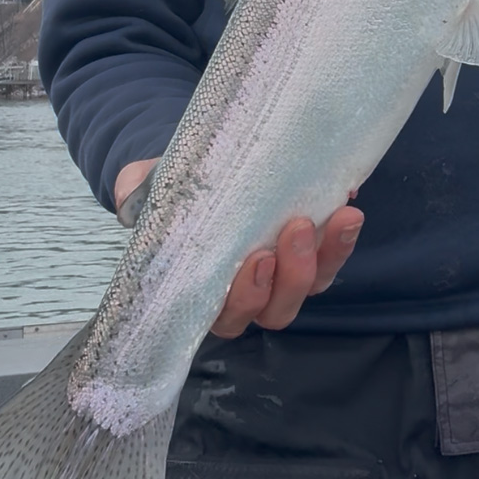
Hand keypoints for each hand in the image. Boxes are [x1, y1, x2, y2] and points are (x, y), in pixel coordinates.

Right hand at [115, 162, 363, 337]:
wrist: (213, 162)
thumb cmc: (180, 187)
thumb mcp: (151, 184)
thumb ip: (138, 192)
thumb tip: (131, 198)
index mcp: (206, 292)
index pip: (227, 317)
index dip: (245, 298)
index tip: (256, 259)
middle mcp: (249, 295)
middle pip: (275, 310)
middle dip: (289, 277)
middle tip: (293, 231)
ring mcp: (284, 276)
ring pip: (309, 289)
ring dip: (322, 259)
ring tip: (333, 219)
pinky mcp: (313, 253)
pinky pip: (333, 260)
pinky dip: (343, 240)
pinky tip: (347, 211)